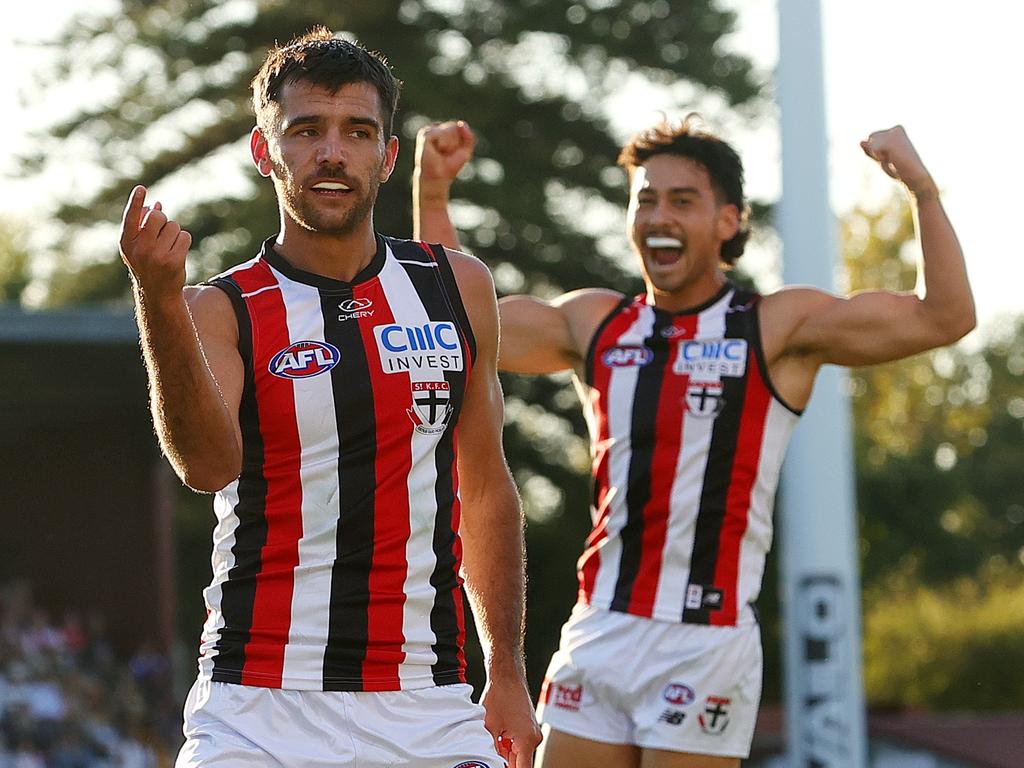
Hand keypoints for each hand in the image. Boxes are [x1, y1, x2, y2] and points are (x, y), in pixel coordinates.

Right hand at [118, 185, 191, 299]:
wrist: (157, 293)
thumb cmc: (147, 264)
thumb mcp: (138, 246)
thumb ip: (142, 225)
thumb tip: (156, 205)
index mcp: (126, 243)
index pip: (131, 218)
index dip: (136, 202)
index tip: (142, 188)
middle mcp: (140, 248)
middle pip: (158, 217)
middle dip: (162, 220)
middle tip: (161, 233)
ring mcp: (157, 255)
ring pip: (173, 226)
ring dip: (174, 233)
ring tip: (168, 247)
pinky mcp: (173, 261)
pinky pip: (184, 236)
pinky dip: (183, 241)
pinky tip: (177, 252)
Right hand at [415, 120, 475, 183]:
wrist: (438, 179)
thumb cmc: (449, 167)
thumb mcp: (465, 151)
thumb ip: (469, 136)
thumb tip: (461, 123)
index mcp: (442, 130)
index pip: (459, 127)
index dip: (459, 142)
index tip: (451, 153)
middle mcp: (434, 128)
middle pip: (455, 126)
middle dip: (455, 143)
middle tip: (446, 154)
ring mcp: (428, 130)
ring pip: (451, 128)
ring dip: (450, 144)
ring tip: (441, 153)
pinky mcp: (425, 135)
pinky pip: (444, 133)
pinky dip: (444, 144)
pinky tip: (436, 151)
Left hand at [479, 677, 542, 767]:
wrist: (507, 676)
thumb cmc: (500, 696)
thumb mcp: (489, 728)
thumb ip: (491, 751)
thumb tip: (490, 763)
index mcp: (526, 740)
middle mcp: (534, 738)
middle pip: (520, 763)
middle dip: (505, 762)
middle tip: (494, 751)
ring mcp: (533, 732)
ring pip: (518, 754)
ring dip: (505, 754)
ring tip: (494, 740)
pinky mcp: (529, 727)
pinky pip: (519, 744)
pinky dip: (508, 745)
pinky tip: (497, 737)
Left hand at [860, 125, 936, 198]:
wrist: (915, 176)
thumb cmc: (900, 169)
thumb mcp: (882, 158)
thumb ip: (870, 149)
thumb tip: (860, 142)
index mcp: (897, 129)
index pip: (873, 138)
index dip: (877, 151)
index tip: (893, 156)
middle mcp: (896, 128)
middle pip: (870, 140)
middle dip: (876, 153)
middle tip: (892, 159)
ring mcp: (894, 134)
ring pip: (871, 146)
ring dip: (878, 157)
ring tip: (893, 160)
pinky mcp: (891, 142)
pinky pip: (872, 151)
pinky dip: (879, 160)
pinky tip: (892, 161)